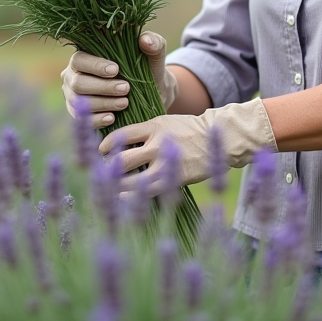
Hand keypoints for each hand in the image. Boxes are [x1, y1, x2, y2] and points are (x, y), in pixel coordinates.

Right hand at [59, 31, 179, 128]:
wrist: (151, 93)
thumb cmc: (146, 68)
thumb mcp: (154, 55)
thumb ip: (154, 43)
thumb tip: (145, 40)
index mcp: (84, 56)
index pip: (79, 59)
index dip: (95, 66)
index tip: (116, 70)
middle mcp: (73, 76)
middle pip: (78, 83)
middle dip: (102, 87)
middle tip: (126, 88)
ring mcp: (73, 96)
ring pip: (79, 102)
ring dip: (102, 103)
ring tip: (124, 103)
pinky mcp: (80, 115)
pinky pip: (82, 120)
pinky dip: (97, 119)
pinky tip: (112, 118)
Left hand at [100, 98, 276, 191]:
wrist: (221, 139)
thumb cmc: (188, 131)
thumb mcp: (166, 122)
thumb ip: (145, 131)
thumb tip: (119, 142)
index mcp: (154, 126)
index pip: (122, 135)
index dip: (106, 145)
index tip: (100, 151)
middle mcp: (157, 144)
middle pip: (122, 159)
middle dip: (107, 168)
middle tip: (100, 173)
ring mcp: (165, 163)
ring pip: (130, 178)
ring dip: (115, 185)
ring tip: (107, 188)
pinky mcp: (174, 179)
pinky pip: (146, 191)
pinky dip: (131, 196)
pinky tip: (123, 198)